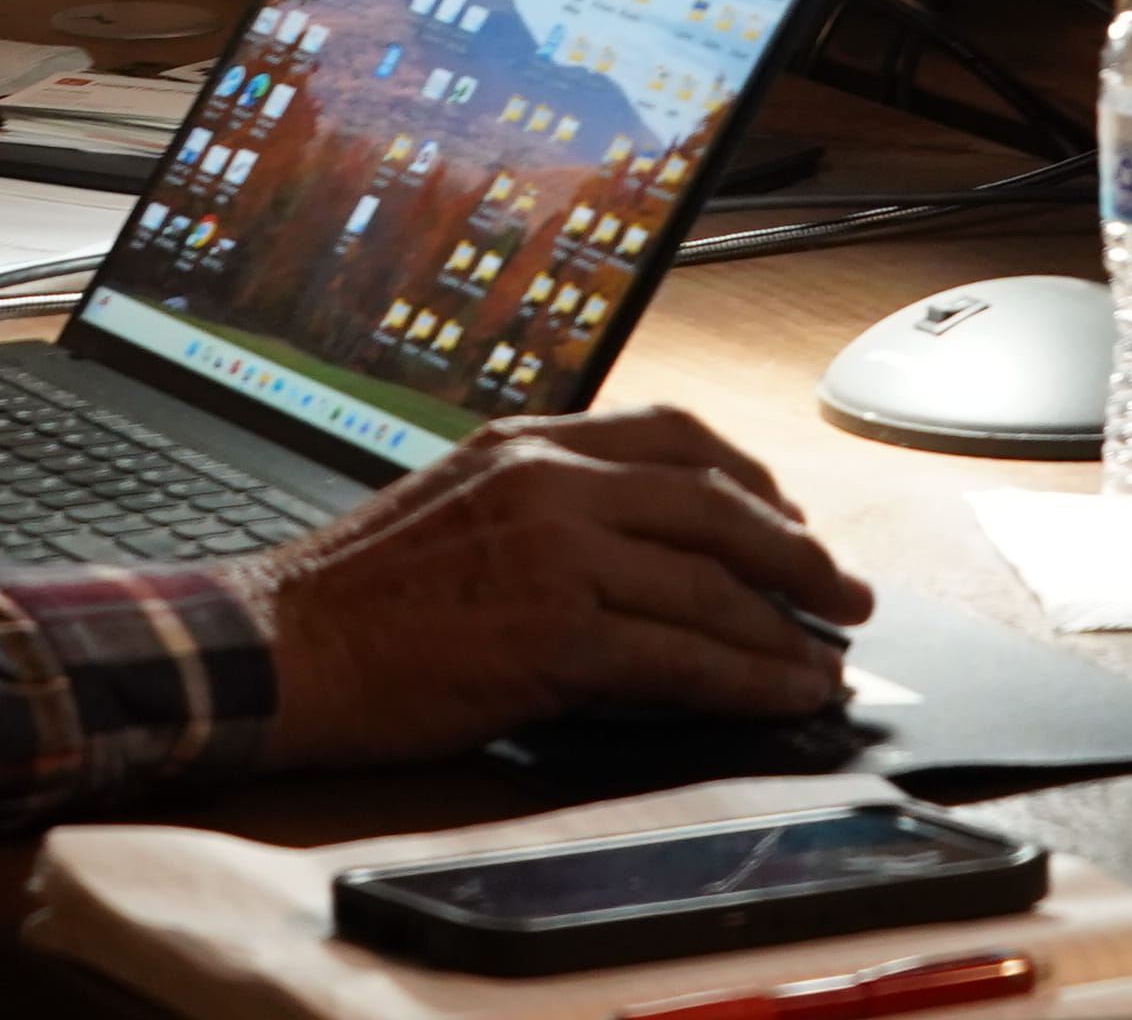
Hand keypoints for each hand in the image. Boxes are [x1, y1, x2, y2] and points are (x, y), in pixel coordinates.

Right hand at [245, 404, 872, 768]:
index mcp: (527, 441)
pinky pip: (682, 655)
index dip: (751, 480)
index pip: (673, 436)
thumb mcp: (460, 506)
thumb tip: (646, 550)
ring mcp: (555, 553)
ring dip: (787, 626)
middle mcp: (549, 481)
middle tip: (848, 591)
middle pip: (716, 504)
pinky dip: (748, 678)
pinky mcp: (555, 633)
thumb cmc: (361, 595)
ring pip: (712, 582)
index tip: (790, 519)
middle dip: (799, 552)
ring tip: (829, 657)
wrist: (283, 648)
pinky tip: (781, 694)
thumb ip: (548, 507)